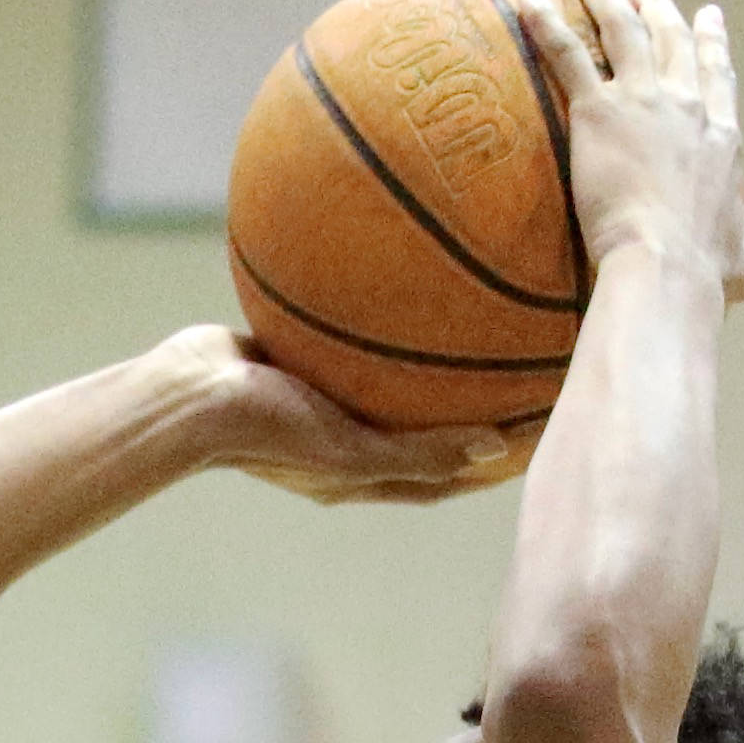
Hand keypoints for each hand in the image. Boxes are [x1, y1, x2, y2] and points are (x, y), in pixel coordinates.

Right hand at [152, 325, 532, 504]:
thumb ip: (419, 453)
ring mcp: (329, 400)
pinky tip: (419, 268)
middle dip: (489, 402)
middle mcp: (355, 440)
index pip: (458, 469)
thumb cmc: (261, 431)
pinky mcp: (307, 360)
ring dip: (445, 356)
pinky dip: (395, 312)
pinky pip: (365, 335)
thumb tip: (495, 446)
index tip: (562, 420)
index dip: (510, 452)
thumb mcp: (347, 450)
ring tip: (494, 312)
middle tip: (542, 360)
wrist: (181, 396)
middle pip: (439, 422)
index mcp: (369, 473)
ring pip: (403, 378)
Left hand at [521, 0, 743, 301]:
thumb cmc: (703, 274)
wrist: (666, 265)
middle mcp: (687, 107)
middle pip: (670, 39)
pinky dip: (547, 20)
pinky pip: (568, 53)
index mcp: (721, 138)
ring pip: (622, 29)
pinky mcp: (599, 111)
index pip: (716, 76)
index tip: (706, 15)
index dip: (710, 42)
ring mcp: (644, 102)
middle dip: (656, 5)